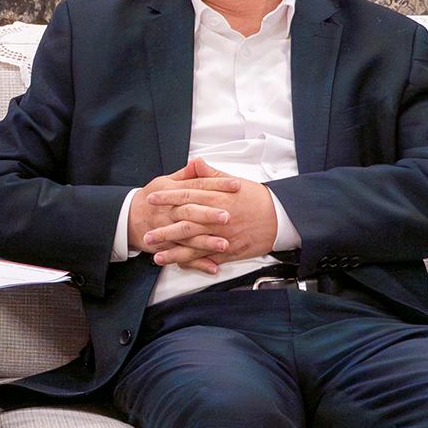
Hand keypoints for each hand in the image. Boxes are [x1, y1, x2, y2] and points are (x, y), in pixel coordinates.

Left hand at [137, 159, 281, 268]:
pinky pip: (208, 258)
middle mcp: (217, 219)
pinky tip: (179, 265)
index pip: (187, 196)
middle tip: (146, 234)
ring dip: (174, 252)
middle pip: (186, 224)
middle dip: (164, 231)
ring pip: (194, 246)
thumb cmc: (258, 199)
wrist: (281, 217)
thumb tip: (196, 163)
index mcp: (217, 198)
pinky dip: (193, 263)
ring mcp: (223, 237)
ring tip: (156, 256)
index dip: (167, 197)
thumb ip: (212, 175)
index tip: (151, 198)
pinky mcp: (230, 251)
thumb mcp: (235, 182)